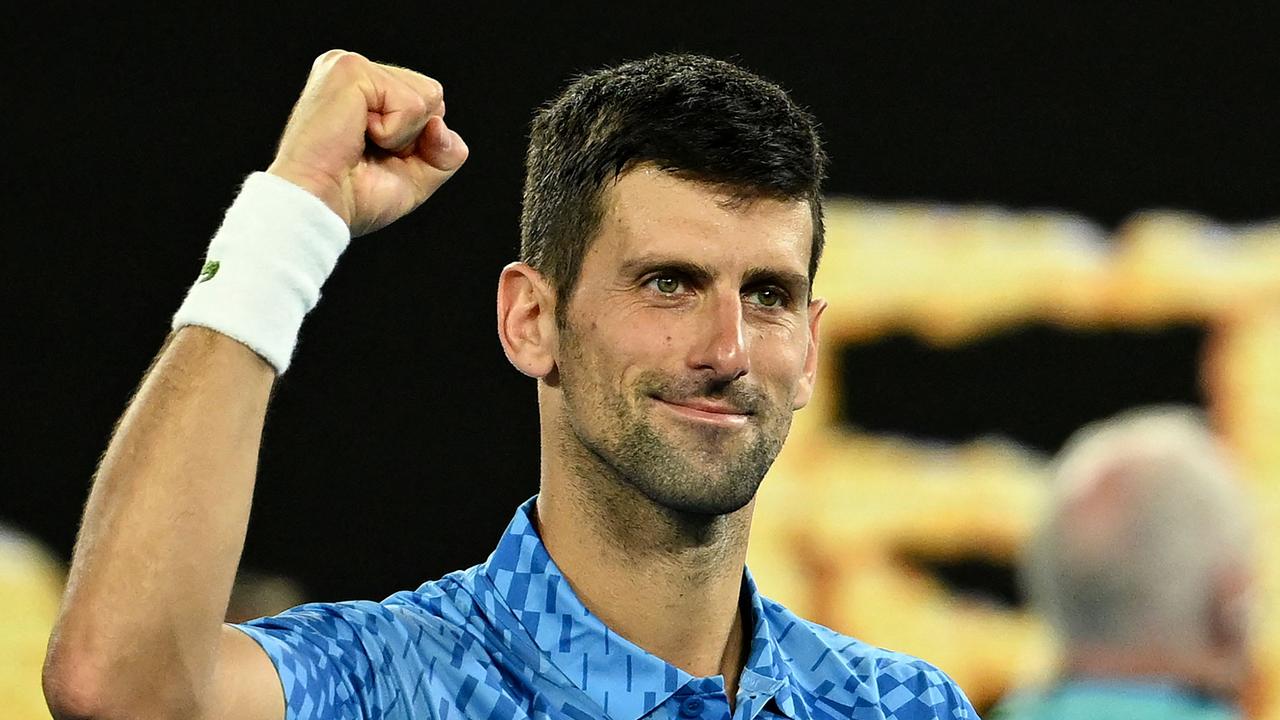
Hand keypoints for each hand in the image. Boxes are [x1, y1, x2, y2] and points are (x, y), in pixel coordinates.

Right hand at [266, 50, 468, 236]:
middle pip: (433, 95)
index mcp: (364, 90)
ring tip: (359, 143)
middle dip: (414, 138)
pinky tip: (356, 135)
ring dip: (402, 135)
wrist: (317, 207)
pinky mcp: (350, 69)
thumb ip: (445, 151)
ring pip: (428, 96)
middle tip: (368, 153)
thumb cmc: (351, 197)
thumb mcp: (415, 176)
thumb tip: (440, 123)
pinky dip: (394, 133)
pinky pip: (411, 103)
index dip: (418, 143)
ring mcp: (349, 65)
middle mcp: (355, 71)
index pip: (429, 104)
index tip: (375, 158)